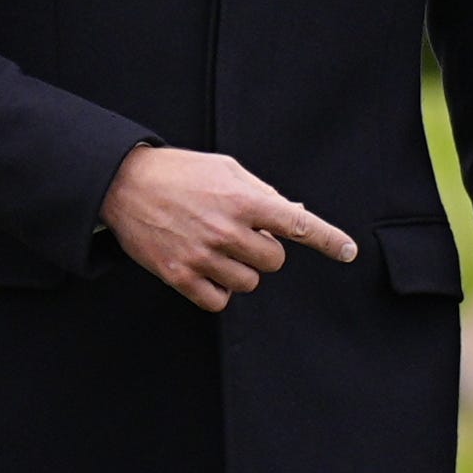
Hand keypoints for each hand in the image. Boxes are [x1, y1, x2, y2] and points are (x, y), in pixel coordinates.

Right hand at [101, 147, 356, 308]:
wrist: (124, 183)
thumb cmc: (181, 173)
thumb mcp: (226, 170)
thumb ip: (263, 194)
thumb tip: (297, 215)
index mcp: (242, 199)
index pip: (296, 224)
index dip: (327, 240)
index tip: (348, 252)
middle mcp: (226, 229)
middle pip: (274, 262)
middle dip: (264, 251)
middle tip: (240, 235)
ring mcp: (202, 255)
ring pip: (249, 283)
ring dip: (240, 271)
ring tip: (217, 249)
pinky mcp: (179, 275)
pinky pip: (219, 301)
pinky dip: (219, 291)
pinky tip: (206, 271)